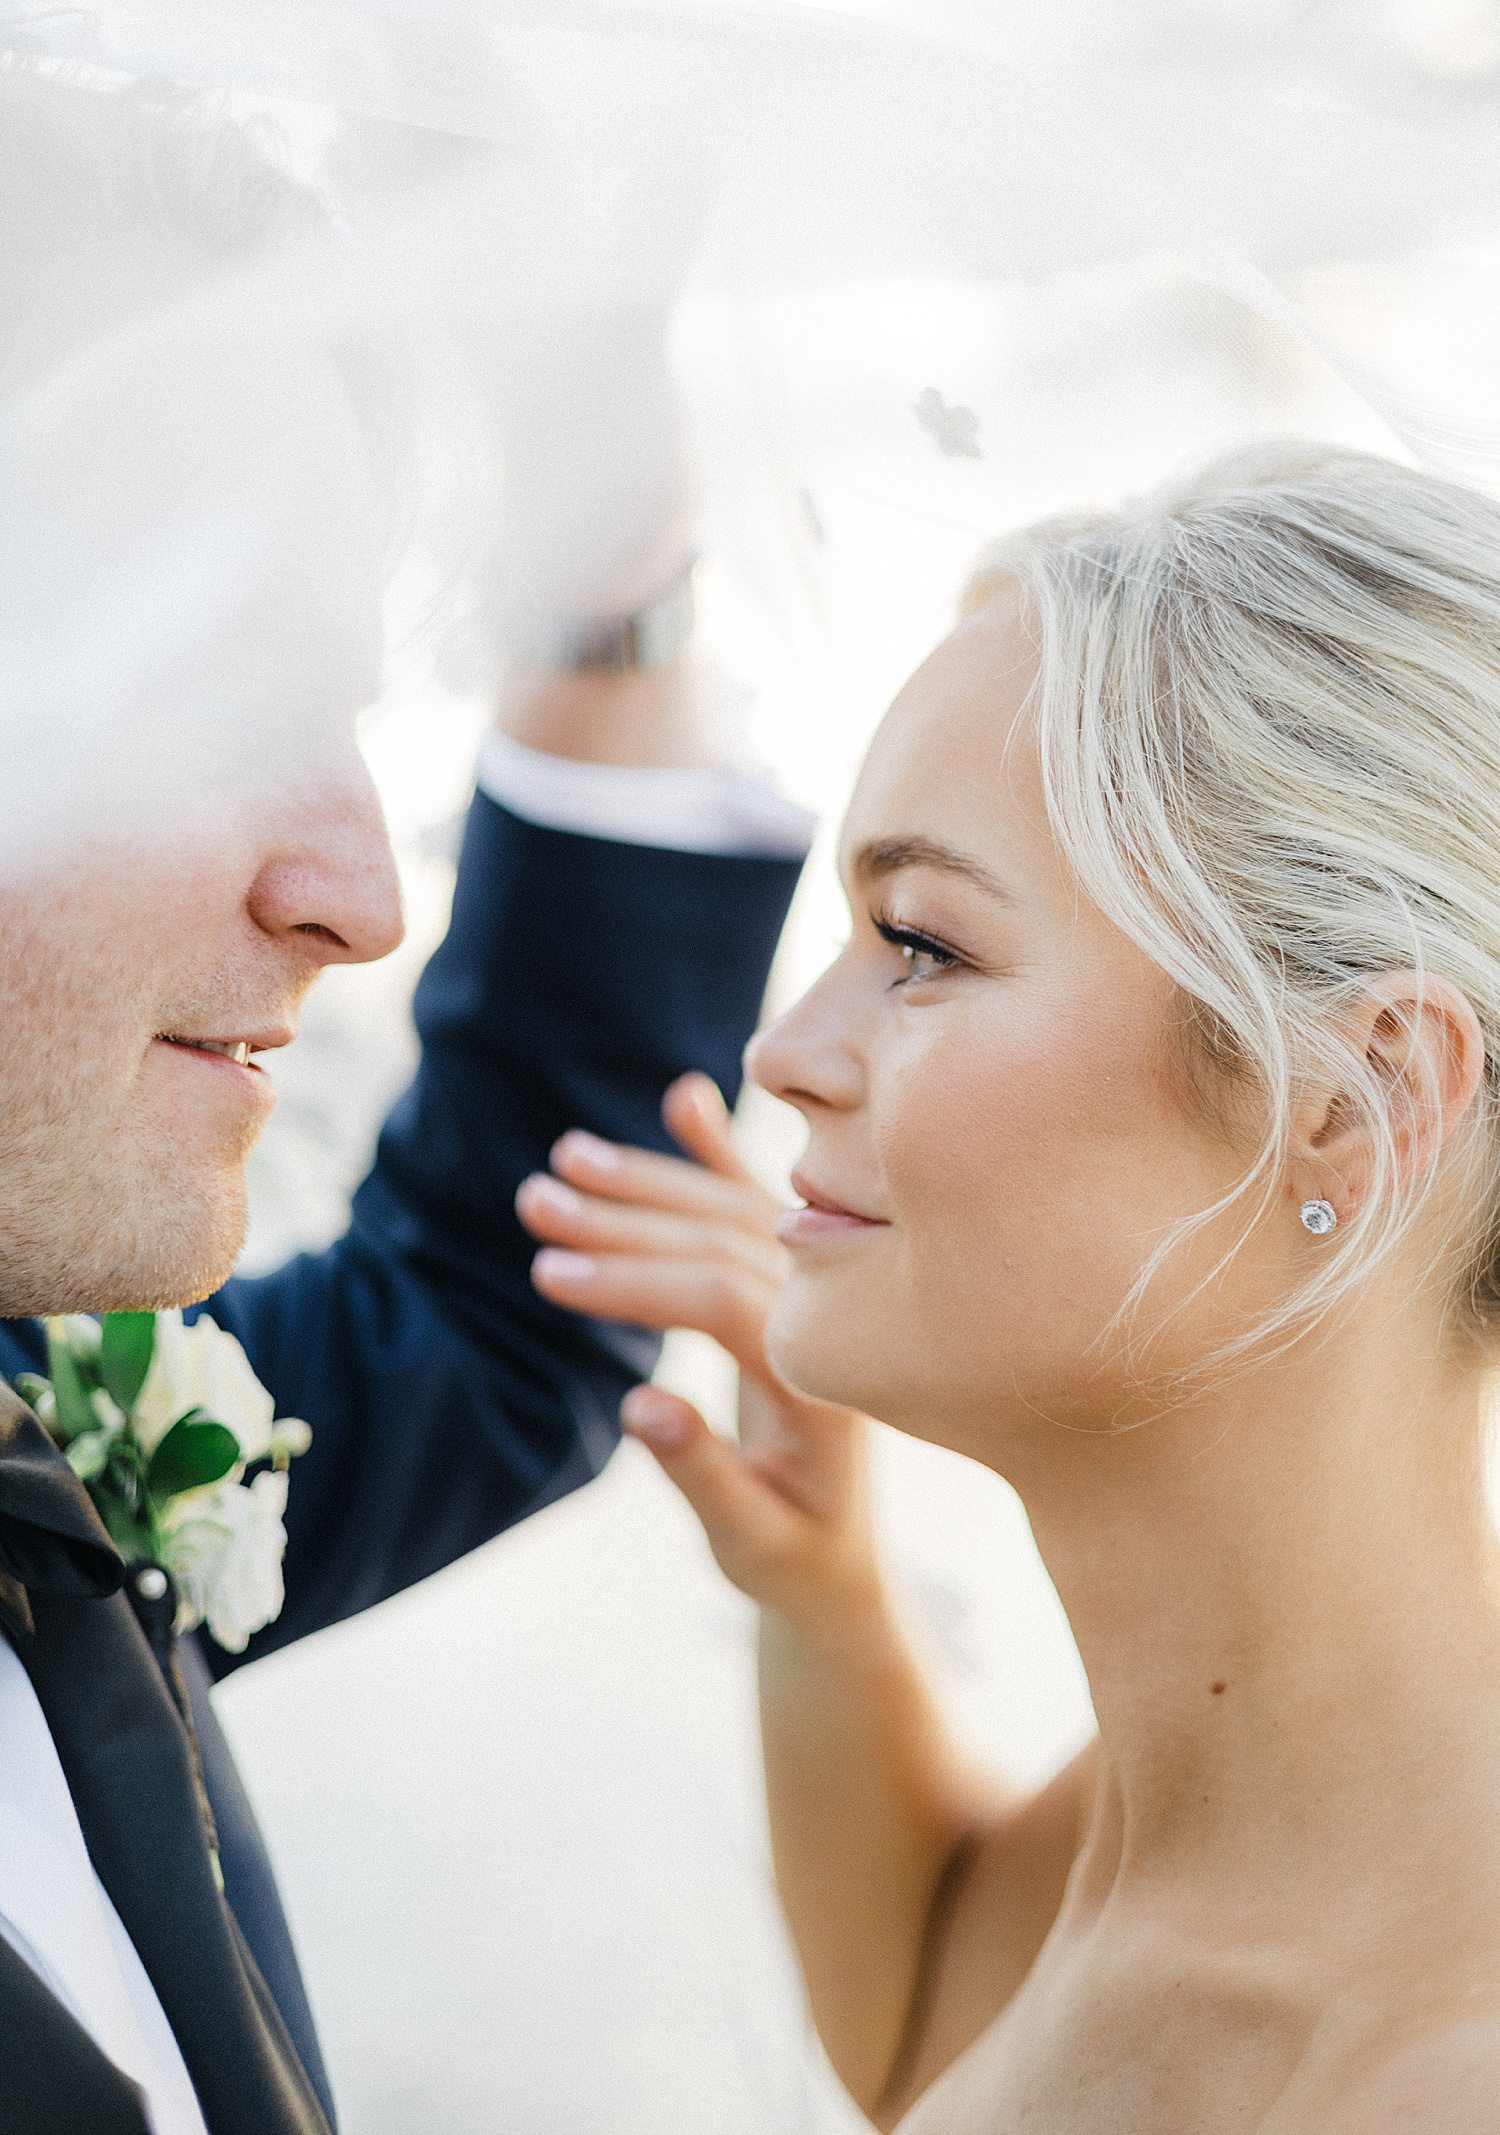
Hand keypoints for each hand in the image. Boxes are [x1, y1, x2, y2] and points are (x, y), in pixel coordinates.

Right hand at [515, 1074, 881, 1631]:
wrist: (847, 1553)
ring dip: (648, 1183)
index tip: (547, 1274)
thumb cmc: (792, 1556)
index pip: (722, 1300)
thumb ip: (702, 1473)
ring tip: (565, 1158)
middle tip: (535, 1199)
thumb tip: (639, 1404)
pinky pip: (758, 1205)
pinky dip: (718, 1154)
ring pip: (730, 1215)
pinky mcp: (799, 1280)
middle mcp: (830, 1316)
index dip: (633, 1281)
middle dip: (622, 1219)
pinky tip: (684, 1098)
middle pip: (722, 1241)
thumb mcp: (748, 1542)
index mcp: (822, 1380)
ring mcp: (819, 1289)